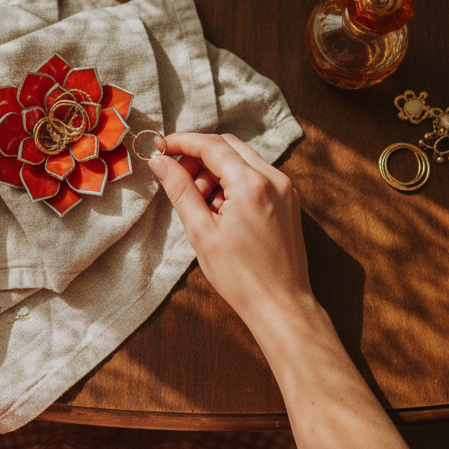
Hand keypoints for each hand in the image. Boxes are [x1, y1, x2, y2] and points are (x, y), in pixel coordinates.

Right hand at [149, 132, 314, 336]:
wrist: (281, 306)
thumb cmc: (241, 277)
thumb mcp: (201, 232)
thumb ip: (180, 190)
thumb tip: (160, 162)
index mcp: (251, 184)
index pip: (211, 145)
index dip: (182, 142)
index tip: (160, 147)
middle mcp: (273, 178)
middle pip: (227, 146)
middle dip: (198, 156)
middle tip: (176, 177)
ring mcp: (285, 188)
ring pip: (242, 159)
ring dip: (215, 170)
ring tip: (200, 203)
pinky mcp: (289, 199)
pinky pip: (256, 175)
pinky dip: (233, 181)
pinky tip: (220, 208)